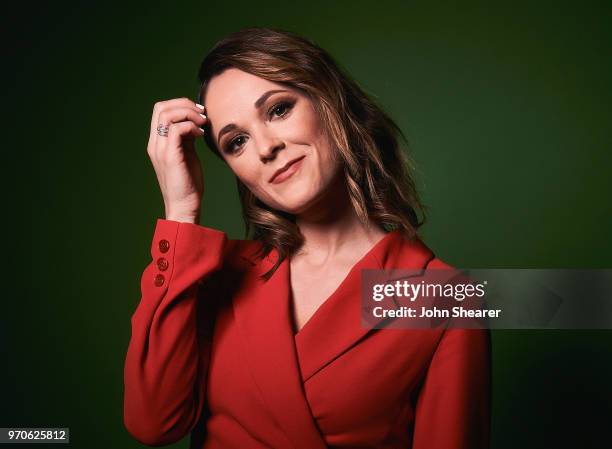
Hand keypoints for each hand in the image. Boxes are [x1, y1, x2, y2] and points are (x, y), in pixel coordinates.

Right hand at [147, 98, 206, 223]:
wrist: (184, 206)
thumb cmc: (188, 183)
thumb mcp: (187, 154)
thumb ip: (187, 138)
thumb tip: (195, 122)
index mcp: (158, 142)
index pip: (160, 110)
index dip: (180, 104)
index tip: (199, 113)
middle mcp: (155, 143)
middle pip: (161, 107)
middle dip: (184, 104)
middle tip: (202, 114)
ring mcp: (160, 149)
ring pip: (167, 115)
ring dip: (189, 113)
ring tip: (203, 123)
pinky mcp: (170, 156)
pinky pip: (176, 129)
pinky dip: (191, 126)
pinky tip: (201, 135)